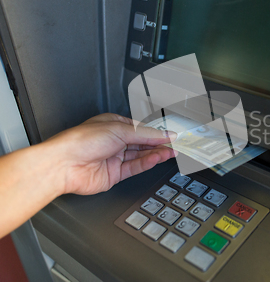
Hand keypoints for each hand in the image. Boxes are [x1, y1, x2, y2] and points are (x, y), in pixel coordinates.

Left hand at [45, 113, 176, 194]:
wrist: (63, 164)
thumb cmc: (81, 141)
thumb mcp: (120, 130)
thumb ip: (146, 134)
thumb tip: (165, 134)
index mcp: (113, 125)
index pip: (141, 129)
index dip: (156, 132)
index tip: (171, 135)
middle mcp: (114, 141)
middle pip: (142, 143)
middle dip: (159, 144)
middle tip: (175, 145)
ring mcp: (114, 158)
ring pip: (140, 155)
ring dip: (156, 154)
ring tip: (171, 152)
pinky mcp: (114, 174)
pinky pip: (134, 167)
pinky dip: (146, 163)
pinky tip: (157, 159)